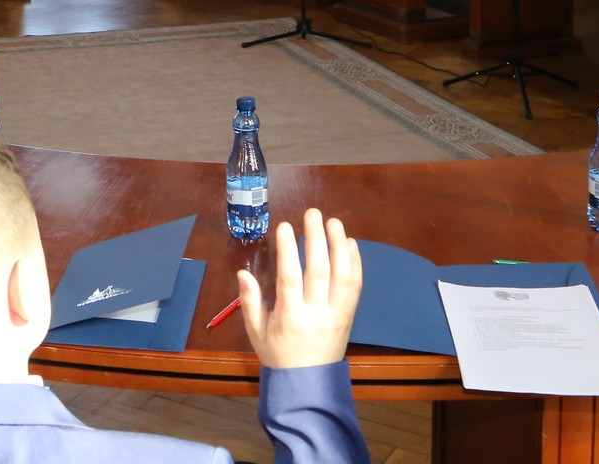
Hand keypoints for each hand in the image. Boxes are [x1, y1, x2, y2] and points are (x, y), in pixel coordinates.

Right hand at [237, 209, 362, 369]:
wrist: (308, 384)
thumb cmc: (278, 355)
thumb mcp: (255, 332)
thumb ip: (249, 302)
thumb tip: (242, 273)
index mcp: (290, 317)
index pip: (290, 278)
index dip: (288, 250)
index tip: (285, 226)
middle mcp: (316, 313)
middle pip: (320, 271)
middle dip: (317, 239)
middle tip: (313, 214)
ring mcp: (336, 314)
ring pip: (342, 276)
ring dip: (340, 246)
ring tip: (334, 223)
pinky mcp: (349, 316)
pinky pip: (355, 287)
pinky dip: (355, 263)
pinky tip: (349, 244)